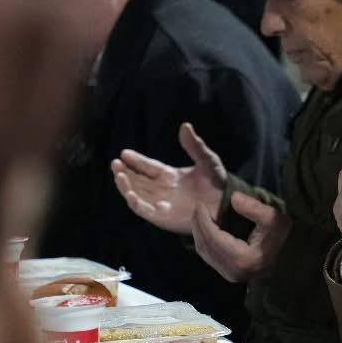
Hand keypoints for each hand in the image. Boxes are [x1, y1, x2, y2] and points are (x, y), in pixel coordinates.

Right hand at [110, 123, 226, 235]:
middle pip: (137, 180)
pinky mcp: (162, 217)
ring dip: (126, 186)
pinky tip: (131, 195)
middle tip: (115, 163)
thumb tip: (185, 125)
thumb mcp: (207, 161)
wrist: (226, 206)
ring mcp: (160, 203)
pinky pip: (145, 211)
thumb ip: (195, 146)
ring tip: (119, 175)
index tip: (124, 153)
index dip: (135, 160)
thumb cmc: (217, 183)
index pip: (147, 167)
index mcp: (168, 175)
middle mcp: (161, 189)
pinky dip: (137, 204)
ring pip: (136, 194)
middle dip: (124, 172)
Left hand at [191, 190, 289, 283]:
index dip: (202, 220)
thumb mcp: (272, 218)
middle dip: (197, 226)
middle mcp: (233, 271)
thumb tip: (232, 197)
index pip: (213, 237)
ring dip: (200, 234)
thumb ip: (252, 207)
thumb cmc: (286, 238)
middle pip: (205, 246)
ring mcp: (231, 275)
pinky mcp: (231, 275)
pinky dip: (206, 242)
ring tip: (200, 216)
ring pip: (205, 254)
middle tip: (197, 208)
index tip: (199, 204)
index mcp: (242, 259)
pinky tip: (207, 229)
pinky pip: (211, 258)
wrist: (296, 260)